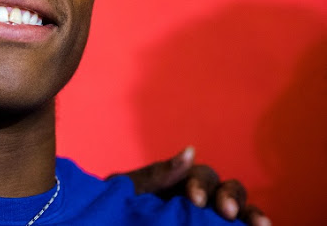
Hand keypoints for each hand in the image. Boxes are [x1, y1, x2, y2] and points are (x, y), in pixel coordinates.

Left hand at [108, 147, 270, 225]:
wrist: (109, 219)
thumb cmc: (117, 205)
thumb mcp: (130, 189)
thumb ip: (157, 173)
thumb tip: (191, 150)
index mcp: (179, 181)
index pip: (201, 175)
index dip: (201, 184)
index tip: (195, 200)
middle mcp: (200, 198)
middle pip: (228, 188)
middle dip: (231, 197)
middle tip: (226, 212)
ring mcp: (207, 216)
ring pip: (241, 209)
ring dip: (251, 212)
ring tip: (260, 225)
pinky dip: (253, 225)